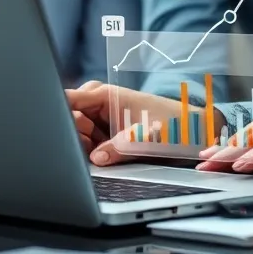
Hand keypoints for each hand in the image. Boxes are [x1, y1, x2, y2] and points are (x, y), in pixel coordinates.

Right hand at [65, 83, 185, 165]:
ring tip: (103, 150)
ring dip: (81, 144)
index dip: (60, 115)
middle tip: (94, 145)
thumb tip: (96, 158)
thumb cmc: (175, 126)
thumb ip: (122, 146)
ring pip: (74, 132)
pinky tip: (104, 155)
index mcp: (108, 95)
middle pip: (66, 116)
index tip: (66, 133)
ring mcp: (102, 118)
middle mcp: (101, 103)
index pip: (68, 98)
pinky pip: (85, 142)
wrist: (193, 131)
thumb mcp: (150, 137)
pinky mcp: (106, 132)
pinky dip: (88, 151)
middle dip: (72, 133)